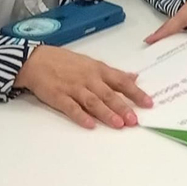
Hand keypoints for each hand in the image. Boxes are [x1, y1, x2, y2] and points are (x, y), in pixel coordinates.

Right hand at [15, 42, 151, 129]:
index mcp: (99, 70)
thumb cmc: (67, 62)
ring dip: (107, 114)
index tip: (148, 103)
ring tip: (119, 124)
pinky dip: (81, 116)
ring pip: (93, 102)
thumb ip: (113, 73)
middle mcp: (89, 79)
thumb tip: (134, 77)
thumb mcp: (92, 64)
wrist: (38, 60)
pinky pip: (71, 108)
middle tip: (135, 120)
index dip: (136, 93)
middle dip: (123, 107)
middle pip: (109, 94)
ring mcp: (73, 88)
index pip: (121, 82)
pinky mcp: (58, 97)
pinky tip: (90, 125)